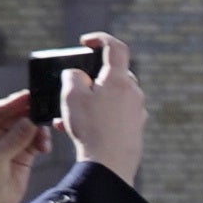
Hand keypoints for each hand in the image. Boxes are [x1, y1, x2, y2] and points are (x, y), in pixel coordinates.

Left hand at [0, 85, 40, 202]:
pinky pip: (35, 139)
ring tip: (43, 141)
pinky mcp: (20, 153)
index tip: (33, 95)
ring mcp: (5, 141)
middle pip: (14, 115)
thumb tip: (32, 119)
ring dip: (38, 130)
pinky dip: (42, 141)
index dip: (15, 103)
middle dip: (30, 115)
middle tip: (48, 113)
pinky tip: (44, 147)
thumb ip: (14, 138)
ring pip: (27, 126)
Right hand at [48, 33, 139, 180]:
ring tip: (65, 115)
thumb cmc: (91, 127)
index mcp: (121, 80)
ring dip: (89, 101)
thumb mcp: (71, 95)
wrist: (109, 164)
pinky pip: (114, 115)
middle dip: (92, 78)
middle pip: (114, 75)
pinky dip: (96, 116)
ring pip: (111, 97)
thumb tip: (78, 75)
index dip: (101, 39)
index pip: (116, 48)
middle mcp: (134, 94)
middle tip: (73, 87)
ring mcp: (137, 112)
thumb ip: (72, 77)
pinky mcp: (135, 128)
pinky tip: (74, 129)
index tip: (86, 41)